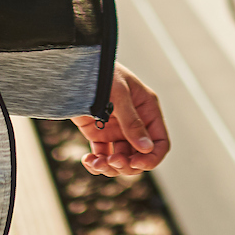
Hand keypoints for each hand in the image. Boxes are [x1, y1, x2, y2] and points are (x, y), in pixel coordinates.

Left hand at [71, 63, 169, 177]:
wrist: (74, 67)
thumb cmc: (101, 73)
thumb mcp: (119, 94)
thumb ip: (132, 122)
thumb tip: (147, 148)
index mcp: (147, 110)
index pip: (160, 142)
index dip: (152, 157)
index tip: (136, 164)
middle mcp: (135, 123)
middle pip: (140, 156)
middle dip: (127, 165)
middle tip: (112, 161)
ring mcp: (117, 130)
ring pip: (121, 160)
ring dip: (110, 167)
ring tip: (96, 162)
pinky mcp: (99, 134)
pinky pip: (102, 157)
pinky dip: (96, 163)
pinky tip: (87, 160)